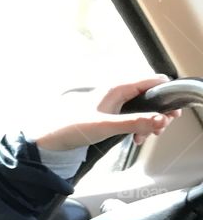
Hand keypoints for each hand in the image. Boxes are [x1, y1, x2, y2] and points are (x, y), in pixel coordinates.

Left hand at [28, 74, 182, 151]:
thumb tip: (160, 120)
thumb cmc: (70, 127)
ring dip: (148, 123)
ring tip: (142, 137)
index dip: (165, 97)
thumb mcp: (106, 126)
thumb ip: (134, 123)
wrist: (49, 137)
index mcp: (117, 88)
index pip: (153, 81)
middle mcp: (117, 92)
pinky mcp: (110, 114)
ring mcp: (114, 104)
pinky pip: (132, 117)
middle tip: (156, 130)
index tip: (169, 114)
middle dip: (158, 114)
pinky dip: (138, 127)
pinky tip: (134, 138)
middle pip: (150, 97)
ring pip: (142, 108)